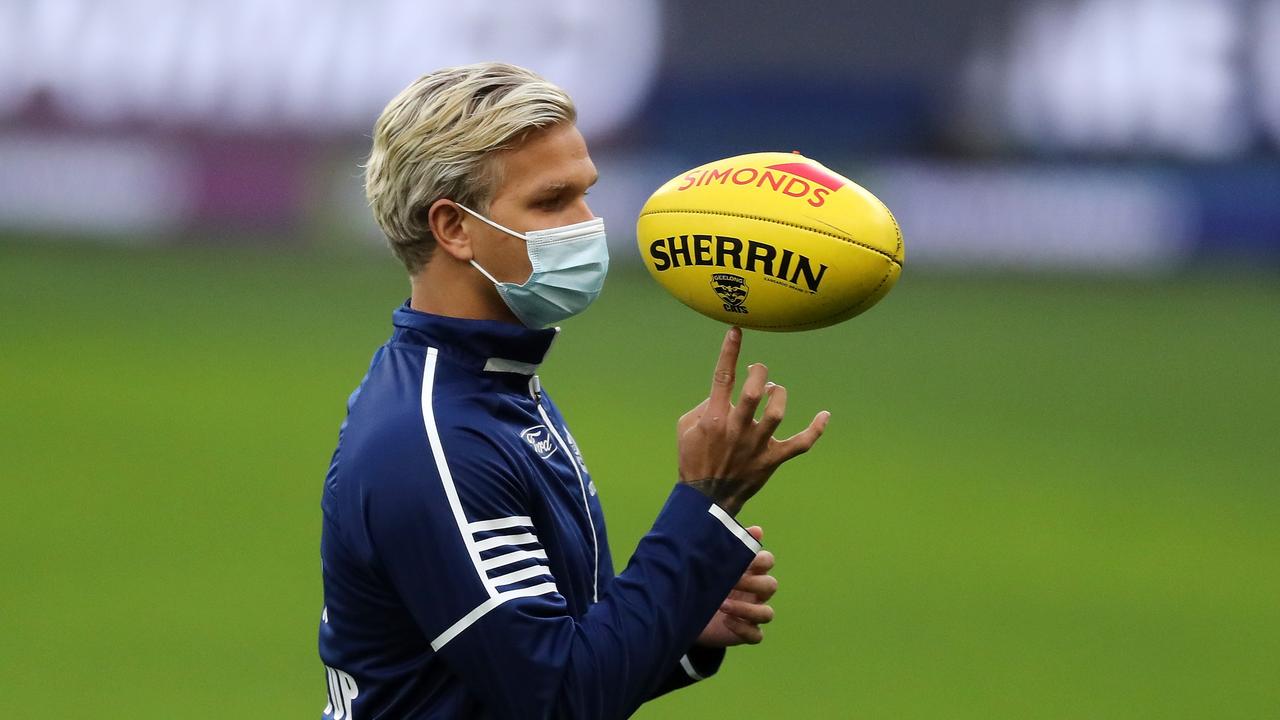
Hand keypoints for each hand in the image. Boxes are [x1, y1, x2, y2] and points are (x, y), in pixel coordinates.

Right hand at [678, 327, 829, 515]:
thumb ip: (704, 404)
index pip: (723, 377)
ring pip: (777, 412)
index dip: (730, 351)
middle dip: (759, 373)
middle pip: (754, 391)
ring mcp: (756, 445)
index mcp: (714, 418)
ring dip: (778, 395)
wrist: (704, 501)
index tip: (737, 331)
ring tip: (773, 391)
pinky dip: (815, 430)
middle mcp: (737, 429)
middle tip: (758, 371)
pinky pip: (800, 444)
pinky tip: (824, 415)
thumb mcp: (685, 428)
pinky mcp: (772, 460)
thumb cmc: (693, 459)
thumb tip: (727, 389)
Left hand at [697, 526, 777, 647]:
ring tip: (723, 605)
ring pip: (768, 613)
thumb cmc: (697, 580)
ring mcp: (751, 614)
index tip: (743, 561)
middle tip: (731, 582)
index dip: (760, 560)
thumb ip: (728, 543)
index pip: (768, 561)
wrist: (679, 610)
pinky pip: (757, 635)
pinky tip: (726, 622)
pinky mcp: (744, 634)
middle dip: (753, 584)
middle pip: (771, 585)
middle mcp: (754, 593)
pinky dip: (744, 629)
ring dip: (748, 609)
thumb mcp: (708, 561)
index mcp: (748, 571)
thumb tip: (759, 529)